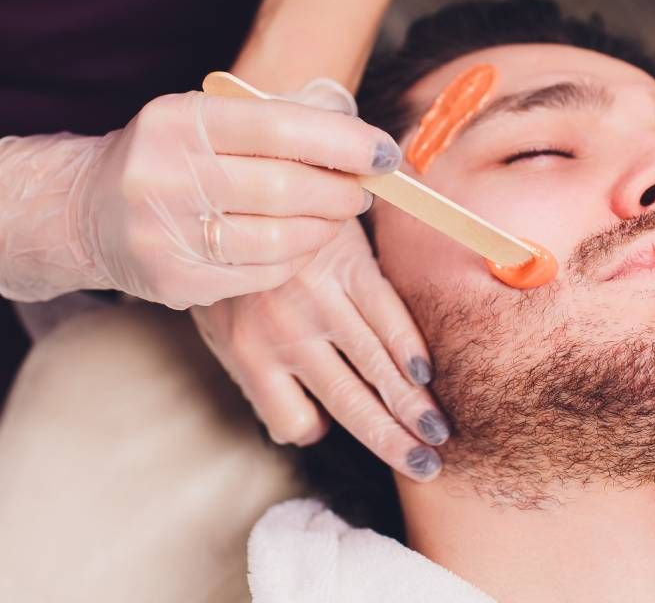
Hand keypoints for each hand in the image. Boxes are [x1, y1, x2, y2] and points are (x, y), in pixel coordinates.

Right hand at [0, 86, 401, 307]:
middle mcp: (164, 174)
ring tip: (335, 217)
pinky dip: (294, 260)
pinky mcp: (172, 280)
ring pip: (278, 239)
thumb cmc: (169, 157)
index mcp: (178, 120)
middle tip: (364, 191)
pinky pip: (259, 274)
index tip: (384, 152)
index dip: (343, 141)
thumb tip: (361, 140)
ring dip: (323, 229)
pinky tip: (300, 245)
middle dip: (340, 190)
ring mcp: (164, 233)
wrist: (87, 210)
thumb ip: (271, 122)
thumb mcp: (202, 120)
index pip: (280, 126)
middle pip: (285, 187)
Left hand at [191, 219, 447, 480]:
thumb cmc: (228, 265)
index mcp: (249, 355)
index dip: (311, 430)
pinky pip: (388, 313)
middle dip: (391, 438)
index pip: (292, 420)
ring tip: (438, 433)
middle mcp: (288, 334)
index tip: (326, 428)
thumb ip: (256, 376)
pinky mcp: (350, 265)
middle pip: (349, 401)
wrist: (236, 188)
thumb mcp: (216, 324)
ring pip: (376, 364)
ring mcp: (322, 300)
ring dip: (411, 404)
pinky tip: (426, 372)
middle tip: (425, 465)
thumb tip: (306, 428)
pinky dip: (409, 344)